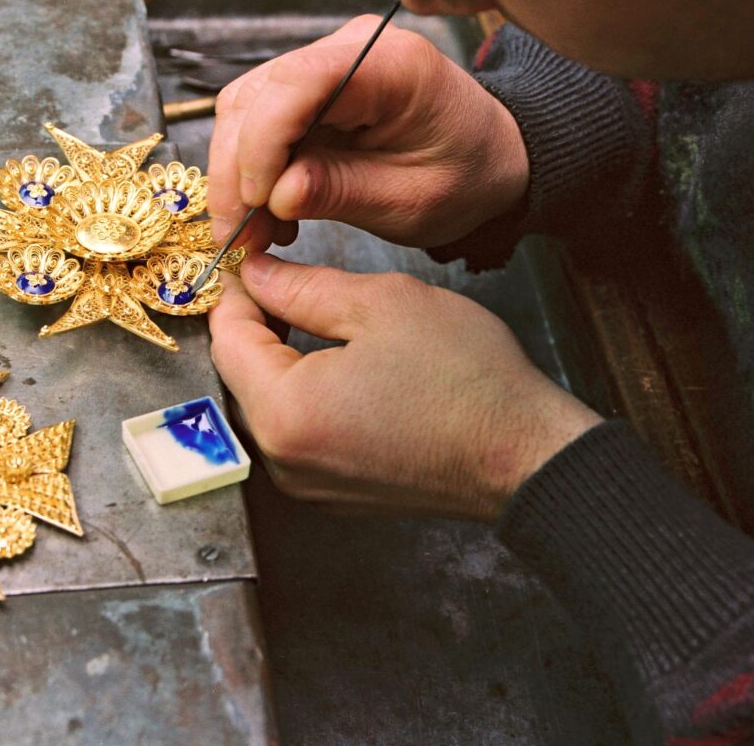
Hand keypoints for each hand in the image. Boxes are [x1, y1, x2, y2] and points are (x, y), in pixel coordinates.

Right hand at [208, 15, 527, 251]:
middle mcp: (350, 48)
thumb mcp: (412, 200)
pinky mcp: (311, 88)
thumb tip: (275, 197)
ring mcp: (326, 63)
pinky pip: (259, 121)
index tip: (257, 201)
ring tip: (254, 231)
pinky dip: (252, 169)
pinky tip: (269, 211)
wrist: (490, 157)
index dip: (262, 141)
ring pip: (246, 108)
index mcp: (392, 65)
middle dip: (237, 169)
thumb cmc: (465, 175)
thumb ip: (342, 193)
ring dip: (237, 174)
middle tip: (238, 236)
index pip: (298, 82)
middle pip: (258, 95)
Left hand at [209, 253, 601, 520]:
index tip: (253, 261)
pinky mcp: (332, 492)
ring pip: (267, 403)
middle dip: (256, 323)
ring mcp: (306, 484)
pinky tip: (337, 362)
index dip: (237, 291)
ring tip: (315, 316)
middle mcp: (283, 460)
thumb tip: (256, 276)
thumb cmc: (465, 381)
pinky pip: (296, 431)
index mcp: (285, 413)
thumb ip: (301, 287)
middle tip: (285, 279)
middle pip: (241, 375)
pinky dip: (304, 393)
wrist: (525, 455)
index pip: (228, 339)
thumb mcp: (379, 305)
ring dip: (279, 358)